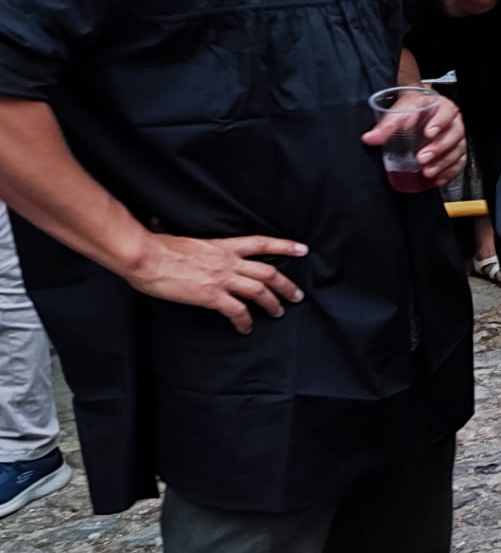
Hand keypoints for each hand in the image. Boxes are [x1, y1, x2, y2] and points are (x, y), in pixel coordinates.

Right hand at [127, 234, 307, 335]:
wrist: (145, 257)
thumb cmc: (156, 246)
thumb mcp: (178, 236)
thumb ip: (183, 237)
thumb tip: (159, 224)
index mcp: (223, 245)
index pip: (262, 243)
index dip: (285, 246)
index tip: (303, 249)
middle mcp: (228, 261)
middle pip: (268, 272)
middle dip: (285, 285)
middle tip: (296, 295)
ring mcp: (222, 278)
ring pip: (259, 292)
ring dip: (272, 304)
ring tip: (278, 313)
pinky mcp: (211, 296)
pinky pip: (237, 311)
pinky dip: (244, 321)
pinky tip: (245, 328)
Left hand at [361, 94, 466, 184]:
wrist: (420, 111)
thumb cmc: (413, 109)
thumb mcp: (399, 112)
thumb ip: (386, 126)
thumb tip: (370, 138)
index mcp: (441, 107)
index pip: (446, 112)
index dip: (439, 123)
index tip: (428, 133)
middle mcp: (452, 122)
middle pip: (453, 134)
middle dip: (438, 148)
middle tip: (422, 158)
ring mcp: (456, 137)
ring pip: (457, 150)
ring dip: (443, 163)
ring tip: (427, 172)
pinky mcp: (457, 151)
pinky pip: (459, 163)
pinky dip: (450, 173)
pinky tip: (438, 179)